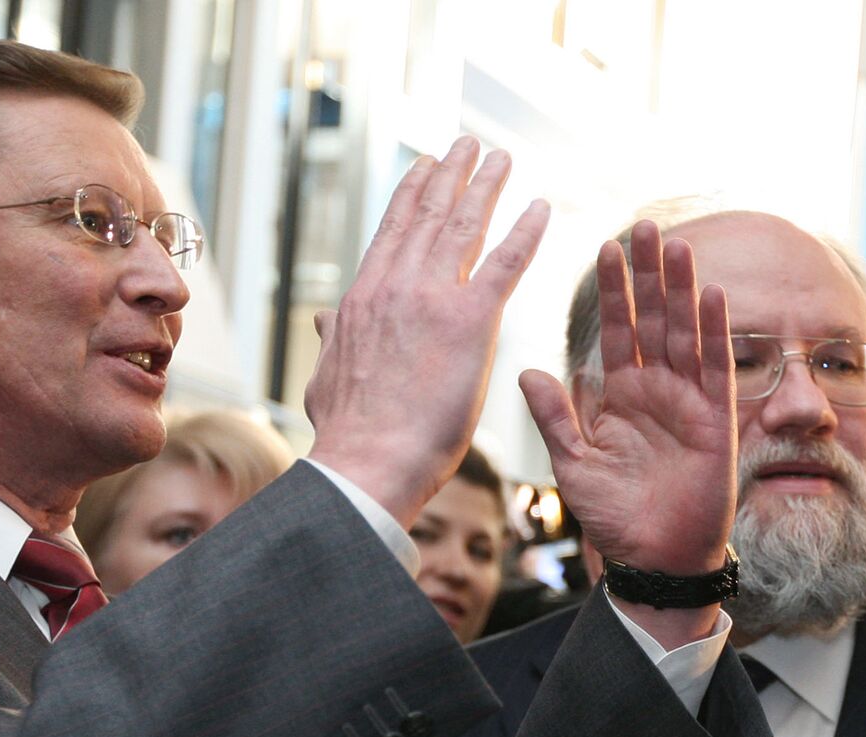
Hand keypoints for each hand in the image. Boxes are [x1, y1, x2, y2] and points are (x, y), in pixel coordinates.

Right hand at [305, 137, 549, 527]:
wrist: (366, 461)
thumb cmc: (348, 434)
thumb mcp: (326, 377)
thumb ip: (334, 342)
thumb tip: (324, 321)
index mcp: (362, 299)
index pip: (392, 233)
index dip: (411, 195)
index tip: (424, 167)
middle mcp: (395, 286)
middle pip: (428, 215)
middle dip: (451, 175)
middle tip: (468, 145)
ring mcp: (432, 299)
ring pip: (464, 226)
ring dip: (487, 187)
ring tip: (502, 157)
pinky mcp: (471, 322)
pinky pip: (506, 263)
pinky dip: (526, 231)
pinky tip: (542, 207)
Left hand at [521, 221, 735, 580]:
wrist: (652, 557)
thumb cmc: (612, 514)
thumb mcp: (572, 463)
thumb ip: (553, 416)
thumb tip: (525, 370)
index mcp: (618, 393)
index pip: (615, 329)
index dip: (613, 290)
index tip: (605, 247)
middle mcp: (654, 388)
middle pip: (653, 318)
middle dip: (649, 274)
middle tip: (644, 226)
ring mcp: (688, 401)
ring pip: (685, 333)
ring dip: (683, 291)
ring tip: (677, 246)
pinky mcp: (715, 422)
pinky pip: (715, 370)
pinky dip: (714, 334)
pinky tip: (711, 296)